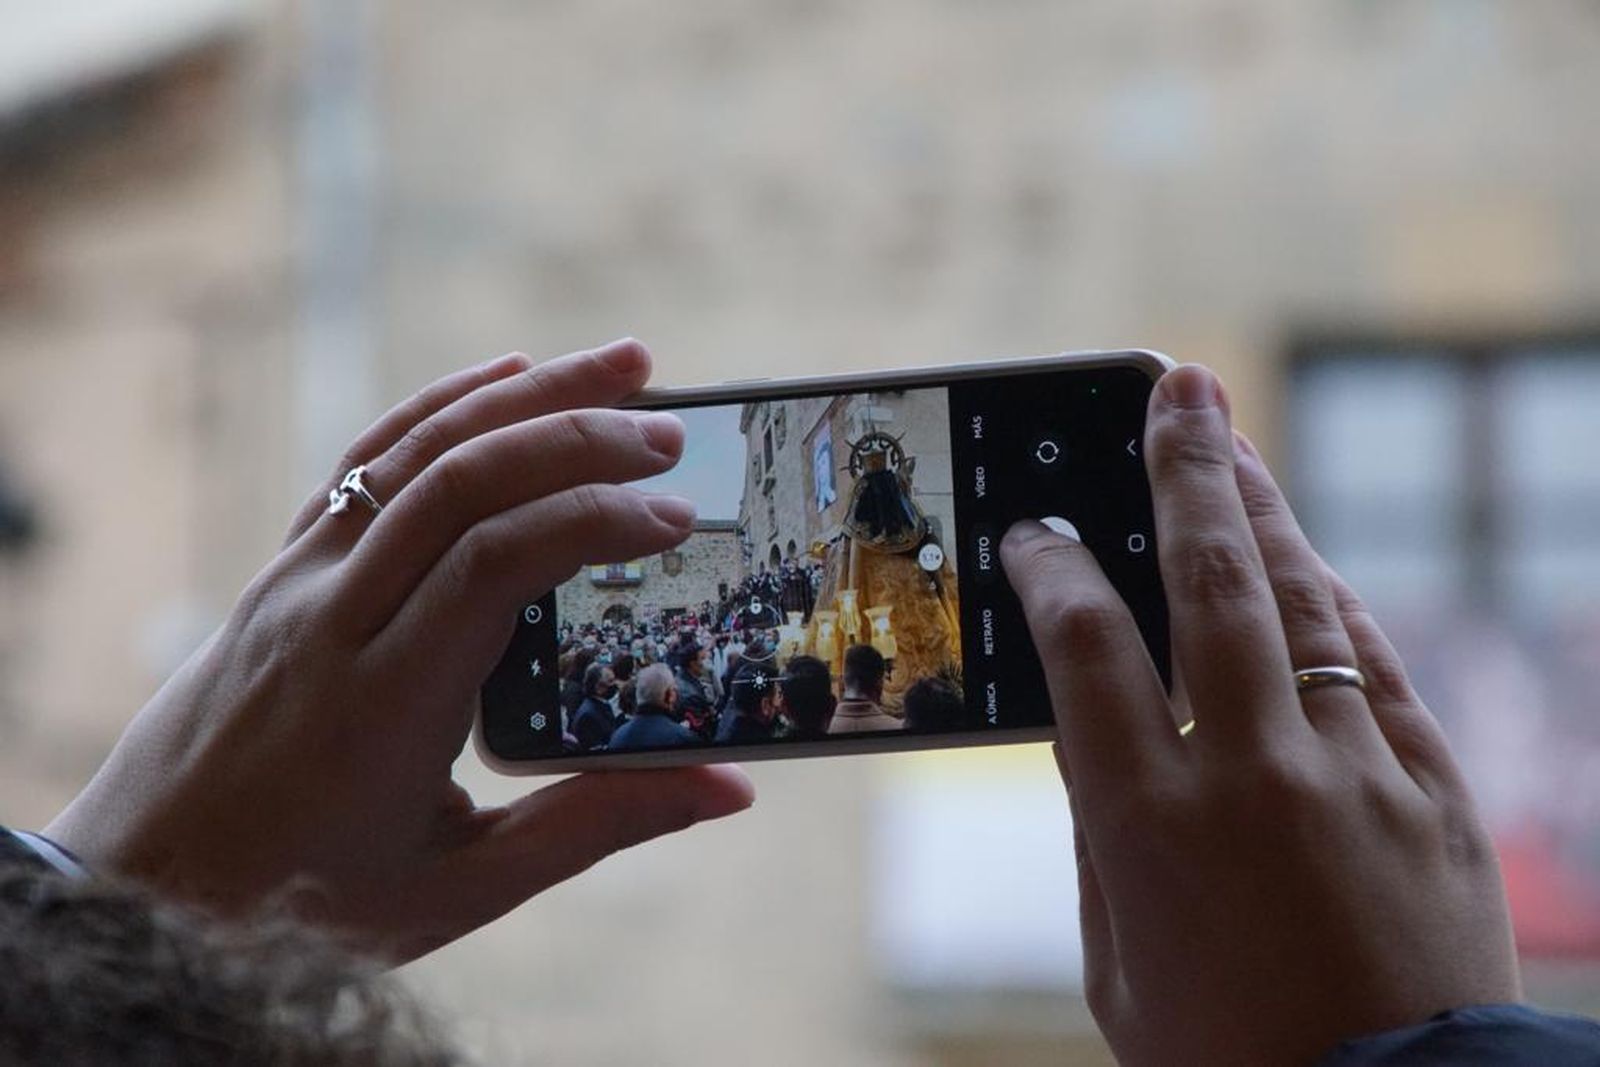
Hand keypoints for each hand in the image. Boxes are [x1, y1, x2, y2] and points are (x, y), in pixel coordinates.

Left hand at [46, 339, 753, 961]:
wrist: (145, 883)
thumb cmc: (308, 902)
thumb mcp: (463, 887)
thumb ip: (597, 825)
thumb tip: (730, 788)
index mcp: (383, 705)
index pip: (491, 564)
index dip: (590, 520)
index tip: (675, 515)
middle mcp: (332, 620)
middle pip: (457, 482)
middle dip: (576, 437)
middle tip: (671, 435)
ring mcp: (297, 582)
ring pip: (413, 451)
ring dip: (524, 395)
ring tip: (622, 366)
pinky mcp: (283, 568)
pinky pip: (364, 461)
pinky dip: (441, 405)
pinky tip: (505, 374)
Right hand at [1002, 365, 1518, 1065]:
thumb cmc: (1225, 1057)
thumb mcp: (1116, 958)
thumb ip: (1100, 833)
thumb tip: (1094, 726)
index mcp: (1147, 825)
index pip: (1083, 646)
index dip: (1052, 567)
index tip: (1035, 530)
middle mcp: (1250, 775)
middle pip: (1209, 581)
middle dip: (1185, 470)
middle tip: (1177, 388)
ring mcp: (1353, 774)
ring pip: (1303, 601)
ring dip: (1264, 511)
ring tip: (1233, 444)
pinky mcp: (1434, 790)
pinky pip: (1377, 665)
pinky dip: (1337, 602)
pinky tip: (1307, 562)